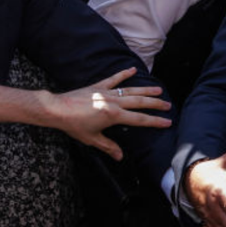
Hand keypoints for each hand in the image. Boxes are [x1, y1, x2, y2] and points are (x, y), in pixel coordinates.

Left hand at [43, 67, 171, 160]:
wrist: (57, 110)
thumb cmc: (73, 125)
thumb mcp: (92, 139)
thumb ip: (108, 147)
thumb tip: (120, 157)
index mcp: (113, 115)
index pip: (139, 119)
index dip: (154, 121)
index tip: (167, 122)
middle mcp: (113, 102)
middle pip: (140, 102)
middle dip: (155, 104)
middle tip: (168, 105)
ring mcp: (106, 92)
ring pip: (131, 90)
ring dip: (146, 90)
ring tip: (159, 89)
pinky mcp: (98, 86)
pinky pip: (114, 79)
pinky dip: (123, 73)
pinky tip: (133, 69)